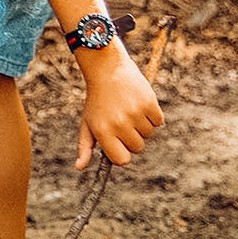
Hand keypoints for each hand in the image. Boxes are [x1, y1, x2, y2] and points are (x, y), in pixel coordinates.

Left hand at [74, 51, 162, 168]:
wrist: (108, 70)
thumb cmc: (97, 101)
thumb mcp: (87, 123)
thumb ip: (85, 147)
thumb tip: (79, 168)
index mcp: (103, 132)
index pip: (122, 160)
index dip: (122, 153)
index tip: (119, 144)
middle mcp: (119, 124)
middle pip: (137, 148)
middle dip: (132, 138)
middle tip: (122, 120)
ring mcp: (135, 114)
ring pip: (149, 134)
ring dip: (142, 125)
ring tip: (129, 109)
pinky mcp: (149, 103)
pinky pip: (158, 121)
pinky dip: (152, 115)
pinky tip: (139, 103)